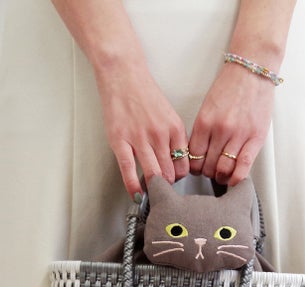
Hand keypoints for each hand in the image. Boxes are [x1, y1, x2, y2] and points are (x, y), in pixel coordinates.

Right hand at [96, 65, 188, 198]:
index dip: (180, 177)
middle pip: (170, 174)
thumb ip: (173, 138)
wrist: (122, 74)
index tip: (173, 179)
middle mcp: (160, 135)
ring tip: (150, 191)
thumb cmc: (143, 93)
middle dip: (167, 185)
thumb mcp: (168, 115)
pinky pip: (129, 171)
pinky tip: (136, 195)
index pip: (184, 165)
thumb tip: (174, 162)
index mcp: (175, 129)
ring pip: (153, 175)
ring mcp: (140, 139)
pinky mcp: (120, 141)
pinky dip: (134, 187)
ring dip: (153, 187)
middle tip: (161, 188)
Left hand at [188, 65, 274, 184]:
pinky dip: (236, 178)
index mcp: (204, 122)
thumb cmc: (230, 87)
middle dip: (206, 172)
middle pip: (206, 166)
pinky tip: (233, 181)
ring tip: (221, 174)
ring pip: (223, 169)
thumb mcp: (207, 108)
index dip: (193, 167)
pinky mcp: (255, 138)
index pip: (193, 156)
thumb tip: (197, 155)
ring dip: (220, 176)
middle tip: (209, 171)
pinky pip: (243, 166)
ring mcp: (238, 135)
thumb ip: (202, 131)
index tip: (196, 168)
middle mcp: (220, 130)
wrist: (252, 70)